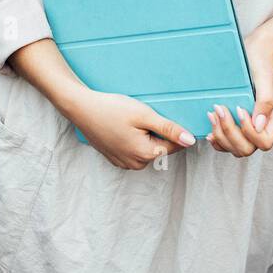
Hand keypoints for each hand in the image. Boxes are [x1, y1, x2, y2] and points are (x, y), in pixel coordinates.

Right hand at [69, 89, 196, 169]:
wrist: (82, 109)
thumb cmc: (112, 109)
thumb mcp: (144, 115)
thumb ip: (169, 129)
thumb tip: (190, 141)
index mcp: (146, 154)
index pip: (174, 145)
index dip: (173, 129)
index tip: (160, 116)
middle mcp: (136, 164)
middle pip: (160, 147)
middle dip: (157, 132)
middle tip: (141, 115)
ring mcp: (125, 163)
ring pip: (147, 149)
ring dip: (145, 135)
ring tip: (130, 120)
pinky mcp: (116, 158)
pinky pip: (134, 150)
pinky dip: (133, 139)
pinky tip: (122, 126)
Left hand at [207, 33, 272, 156]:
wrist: (255, 53)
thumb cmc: (260, 63)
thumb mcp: (264, 77)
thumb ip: (266, 101)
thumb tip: (258, 125)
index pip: (264, 142)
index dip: (248, 132)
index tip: (238, 109)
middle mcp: (263, 126)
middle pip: (247, 148)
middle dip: (230, 133)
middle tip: (219, 110)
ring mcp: (250, 127)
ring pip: (236, 149)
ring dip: (221, 136)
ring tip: (212, 114)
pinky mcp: (238, 125)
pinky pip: (227, 144)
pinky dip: (218, 140)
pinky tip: (210, 129)